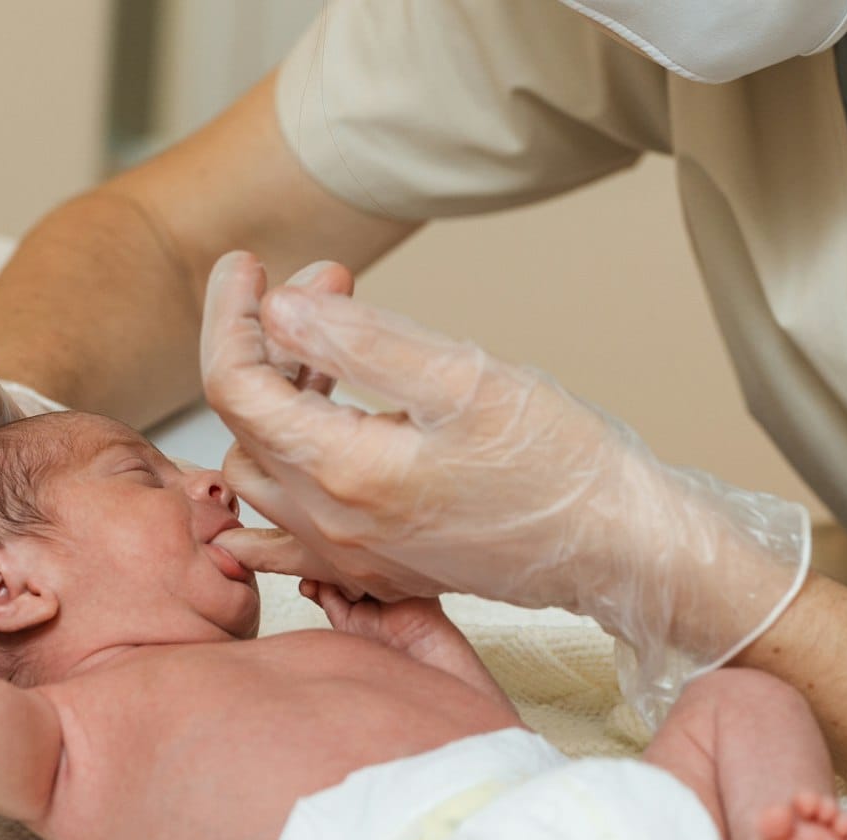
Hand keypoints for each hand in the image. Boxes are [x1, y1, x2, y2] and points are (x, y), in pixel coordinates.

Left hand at [199, 251, 808, 709]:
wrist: (617, 545)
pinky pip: (287, 533)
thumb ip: (359, 341)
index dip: (229, 313)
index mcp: (343, 472)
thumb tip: (276, 308)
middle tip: (327, 285)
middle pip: (245, 426)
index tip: (247, 263)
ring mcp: (350, 557)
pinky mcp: (376, 570)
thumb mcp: (462, 377)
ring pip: (265, 473)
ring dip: (280, 403)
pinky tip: (311, 434)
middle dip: (265, 344)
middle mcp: (330, 526)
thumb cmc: (557, 460)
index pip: (234, 386)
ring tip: (338, 348)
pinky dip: (282, 474)